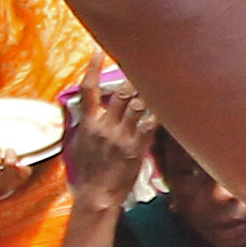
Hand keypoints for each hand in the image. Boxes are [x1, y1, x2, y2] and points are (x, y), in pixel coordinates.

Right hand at [62, 70, 156, 204]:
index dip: (92, 68)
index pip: (88, 89)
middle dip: (134, 77)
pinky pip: (149, 124)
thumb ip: (83, 125)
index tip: (97, 50)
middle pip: (121, 92)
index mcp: (88, 123)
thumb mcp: (78, 145)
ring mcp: (121, 136)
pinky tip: (167, 104)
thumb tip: (83, 109)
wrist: (96, 196)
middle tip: (145, 65)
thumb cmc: (87, 173)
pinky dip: (158, 112)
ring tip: (159, 80)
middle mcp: (104, 126)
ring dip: (149, 91)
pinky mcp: (135, 148)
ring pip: (137, 104)